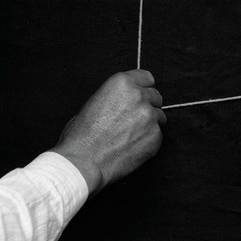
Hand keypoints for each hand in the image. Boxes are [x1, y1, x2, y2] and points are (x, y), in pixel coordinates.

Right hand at [52, 69, 165, 195]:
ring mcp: (149, 116)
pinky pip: (158, 135)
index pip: (146, 78)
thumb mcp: (94, 102)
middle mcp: (138, 96)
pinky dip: (149, 141)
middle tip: (134, 120)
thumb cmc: (82, 136)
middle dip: (148, 106)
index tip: (142, 95)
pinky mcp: (155, 136)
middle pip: (155, 96)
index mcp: (122, 83)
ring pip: (159, 116)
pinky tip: (132, 147)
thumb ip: (116, 97)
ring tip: (130, 135)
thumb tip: (126, 101)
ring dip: (150, 124)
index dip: (143, 88)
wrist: (82, 162)